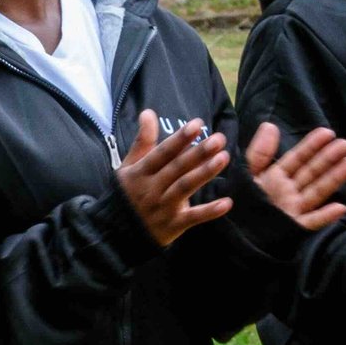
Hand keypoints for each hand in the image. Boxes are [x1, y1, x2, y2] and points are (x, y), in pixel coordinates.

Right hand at [116, 113, 234, 244]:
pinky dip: (209, 212)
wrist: (118, 232)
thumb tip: (148, 112)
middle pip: (177, 168)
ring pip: (185, 188)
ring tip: (224, 158)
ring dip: (205, 173)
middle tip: (219, 139)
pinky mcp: (172, 226)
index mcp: (141, 172)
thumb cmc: (128, 193)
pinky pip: (193, 218)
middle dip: (198, 152)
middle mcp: (151, 188)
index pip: (162, 152)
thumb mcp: (129, 166)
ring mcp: (162, 208)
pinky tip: (227, 202)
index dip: (179, 138)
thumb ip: (142, 141)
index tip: (197, 123)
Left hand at [245, 122, 345, 229]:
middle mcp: (289, 192)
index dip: (312, 145)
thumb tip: (270, 125)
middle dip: (329, 158)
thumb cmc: (239, 203)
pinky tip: (341, 208)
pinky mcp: (293, 227)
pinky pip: (311, 221)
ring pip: (317, 191)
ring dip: (335, 178)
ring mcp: (293, 209)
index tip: (328, 132)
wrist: (232, 234)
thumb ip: (259, 153)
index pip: (298, 158)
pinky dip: (325, 216)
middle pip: (312, 172)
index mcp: (277, 177)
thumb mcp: (247, 174)